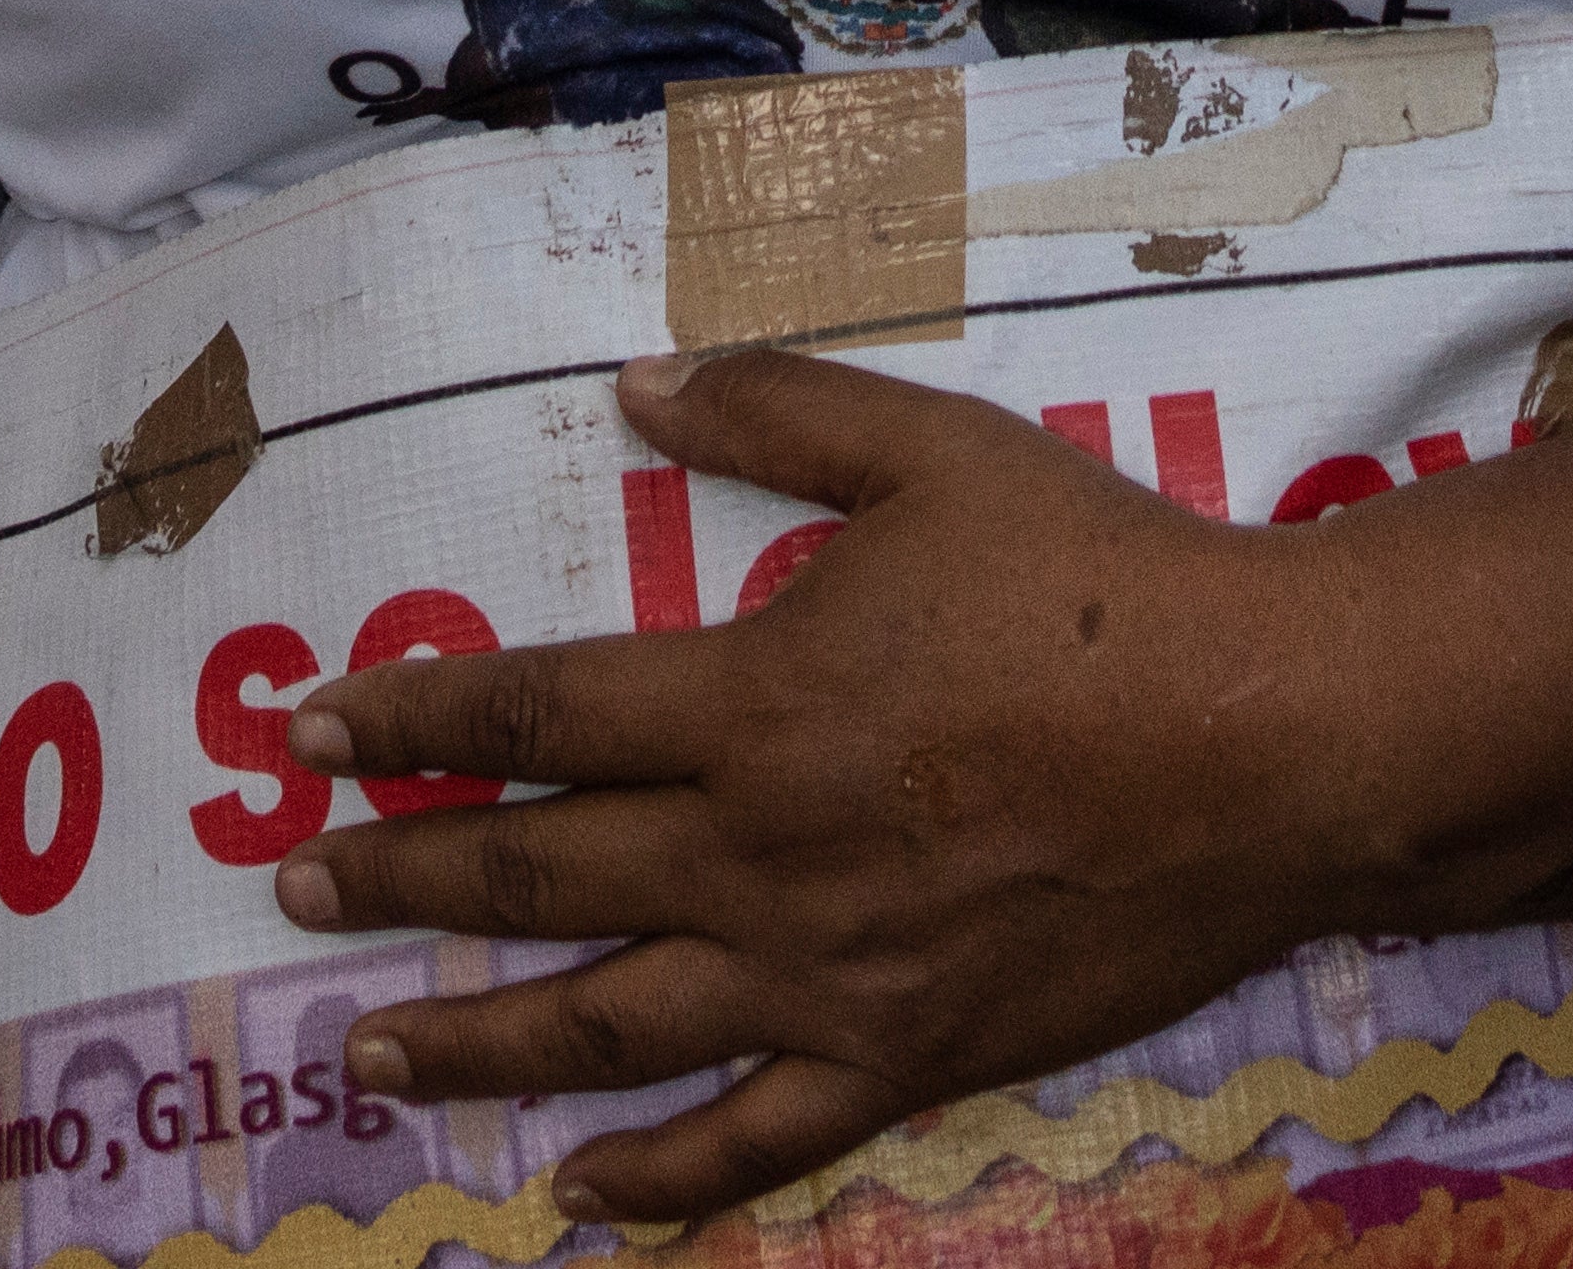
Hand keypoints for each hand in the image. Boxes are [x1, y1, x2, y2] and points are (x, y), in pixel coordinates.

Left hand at [273, 348, 1373, 1225]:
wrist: (1273, 739)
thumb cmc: (1107, 584)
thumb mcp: (938, 453)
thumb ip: (778, 414)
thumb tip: (638, 384)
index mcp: (755, 702)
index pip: (532, 718)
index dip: (408, 724)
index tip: (307, 738)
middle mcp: (760, 854)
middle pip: (535, 875)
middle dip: (399, 881)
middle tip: (299, 891)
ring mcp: (826, 974)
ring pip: (606, 1025)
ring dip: (474, 1038)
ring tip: (373, 1052)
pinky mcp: (902, 1058)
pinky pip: (751, 1139)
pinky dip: (657, 1180)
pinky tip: (580, 1197)